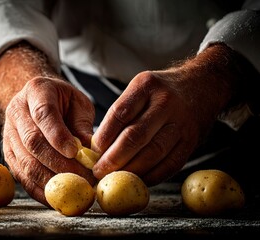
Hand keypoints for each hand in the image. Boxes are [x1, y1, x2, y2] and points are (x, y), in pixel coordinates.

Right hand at [2, 77, 96, 205]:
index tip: (75, 152)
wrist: (36, 100)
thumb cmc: (63, 102)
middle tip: (84, 177)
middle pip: (33, 142)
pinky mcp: (8, 156)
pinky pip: (22, 177)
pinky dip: (41, 191)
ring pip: (25, 163)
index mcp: (36, 91)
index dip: (58, 135)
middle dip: (59, 163)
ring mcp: (8, 135)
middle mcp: (16, 112)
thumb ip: (83, 125)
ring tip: (76, 189)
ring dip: (51, 180)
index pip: (44, 114)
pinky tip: (59, 197)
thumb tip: (92, 154)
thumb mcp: (78, 104)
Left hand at [92, 43, 239, 185]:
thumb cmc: (161, 92)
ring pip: (153, 152)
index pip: (119, 114)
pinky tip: (137, 180)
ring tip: (115, 179)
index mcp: (146, 85)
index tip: (91, 153)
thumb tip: (97, 146)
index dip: (103, 137)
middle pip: (135, 136)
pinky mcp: (192, 141)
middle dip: (113, 158)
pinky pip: (170, 164)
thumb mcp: (140, 89)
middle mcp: (165, 102)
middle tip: (98, 171)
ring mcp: (181, 122)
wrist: (203, 86)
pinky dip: (152, 176)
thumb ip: (121, 113)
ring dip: (131, 170)